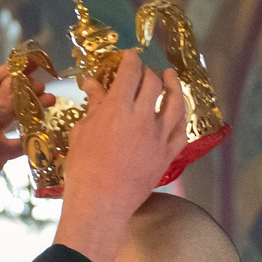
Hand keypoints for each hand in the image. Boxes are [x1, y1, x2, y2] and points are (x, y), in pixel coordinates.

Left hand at [0, 68, 26, 261]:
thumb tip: (14, 82)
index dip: (12, 72)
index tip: (32, 62)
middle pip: (4, 98)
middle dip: (24, 91)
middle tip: (45, 86)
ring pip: (12, 118)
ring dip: (30, 111)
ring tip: (49, 103)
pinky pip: (17, 142)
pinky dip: (30, 137)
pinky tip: (44, 130)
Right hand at [51, 50, 187, 261]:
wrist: (100, 205)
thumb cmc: (82, 170)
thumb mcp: (81, 133)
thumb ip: (93, 106)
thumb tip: (93, 84)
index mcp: (117, 109)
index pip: (130, 73)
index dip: (131, 60)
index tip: (129, 56)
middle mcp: (142, 119)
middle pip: (153, 83)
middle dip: (148, 72)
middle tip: (143, 71)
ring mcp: (159, 138)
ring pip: (175, 103)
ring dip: (173, 85)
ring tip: (170, 77)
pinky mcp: (168, 155)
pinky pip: (181, 130)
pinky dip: (180, 116)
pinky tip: (177, 110)